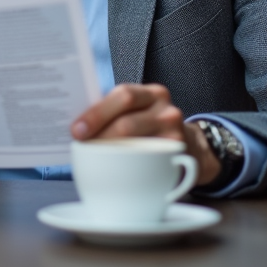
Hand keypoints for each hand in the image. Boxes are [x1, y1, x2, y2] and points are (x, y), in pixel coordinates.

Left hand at [71, 83, 220, 186]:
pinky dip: (128, 169)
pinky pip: (149, 164)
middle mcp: (166, 110)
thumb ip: (114, 114)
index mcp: (151, 94)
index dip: (97, 112)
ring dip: (110, 154)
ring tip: (93, 159)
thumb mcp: (138, 112)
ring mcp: (175, 134)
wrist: (190, 147)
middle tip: (81, 145)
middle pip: (128, 122)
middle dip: (99, 135)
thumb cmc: (149, 129)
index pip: (123, 95)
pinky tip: (117, 173)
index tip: (77, 130)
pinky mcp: (179, 158)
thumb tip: (76, 128)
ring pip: (137, 144)